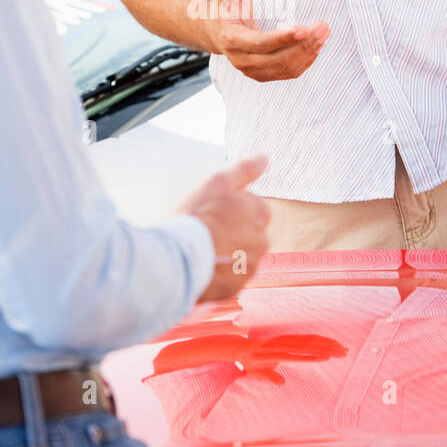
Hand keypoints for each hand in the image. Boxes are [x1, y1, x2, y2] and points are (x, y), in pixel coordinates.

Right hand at [176, 154, 271, 303]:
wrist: (181, 258)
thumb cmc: (199, 216)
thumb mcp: (219, 182)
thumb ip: (244, 170)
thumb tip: (265, 158)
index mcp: (260, 215)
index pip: (255, 206)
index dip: (233, 206)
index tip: (215, 209)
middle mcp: (261, 242)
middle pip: (250, 232)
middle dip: (234, 230)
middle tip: (208, 229)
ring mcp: (250, 266)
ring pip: (241, 255)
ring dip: (228, 252)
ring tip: (203, 248)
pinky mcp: (236, 287)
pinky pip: (230, 276)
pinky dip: (220, 272)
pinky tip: (203, 265)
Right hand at [206, 0, 329, 80]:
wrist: (215, 31)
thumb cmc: (224, 7)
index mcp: (231, 39)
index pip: (260, 43)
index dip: (283, 38)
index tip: (305, 29)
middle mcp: (241, 60)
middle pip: (277, 59)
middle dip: (303, 45)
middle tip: (323, 27)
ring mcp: (252, 71)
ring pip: (285, 69)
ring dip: (308, 53)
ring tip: (323, 34)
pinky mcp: (262, 75)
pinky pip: (287, 73)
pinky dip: (305, 61)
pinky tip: (316, 46)